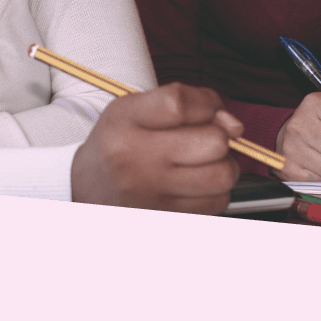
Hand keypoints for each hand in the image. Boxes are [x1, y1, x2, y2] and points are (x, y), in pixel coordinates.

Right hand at [71, 82, 242, 213]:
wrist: (87, 187)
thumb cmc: (118, 142)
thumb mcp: (135, 107)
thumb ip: (186, 102)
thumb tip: (234, 125)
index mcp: (125, 121)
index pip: (180, 103)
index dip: (207, 102)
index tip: (206, 108)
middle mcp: (135, 158)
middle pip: (213, 142)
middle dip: (219, 136)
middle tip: (203, 136)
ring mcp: (151, 193)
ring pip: (223, 175)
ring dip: (223, 165)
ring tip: (202, 160)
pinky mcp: (165, 217)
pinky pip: (217, 202)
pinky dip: (215, 190)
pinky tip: (194, 182)